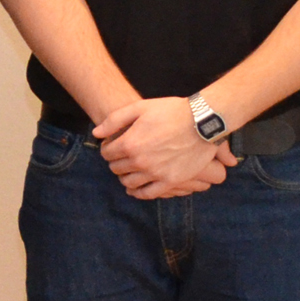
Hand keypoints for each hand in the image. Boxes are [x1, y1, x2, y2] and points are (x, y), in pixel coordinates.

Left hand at [96, 97, 237, 198]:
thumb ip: (114, 120)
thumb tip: (96, 134)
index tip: (114, 146)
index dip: (109, 149)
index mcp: (129, 144)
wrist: (203, 121)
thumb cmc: (171, 111)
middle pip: (116, 169)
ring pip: (129, 183)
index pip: (107, 154)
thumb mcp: (140, 107)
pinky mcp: (171, 181)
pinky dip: (139, 193)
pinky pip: (148, 194)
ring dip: (126, 177)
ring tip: (130, 171)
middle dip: (117, 162)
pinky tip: (136, 189)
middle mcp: (139, 161)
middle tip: (123, 158)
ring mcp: (155, 173)